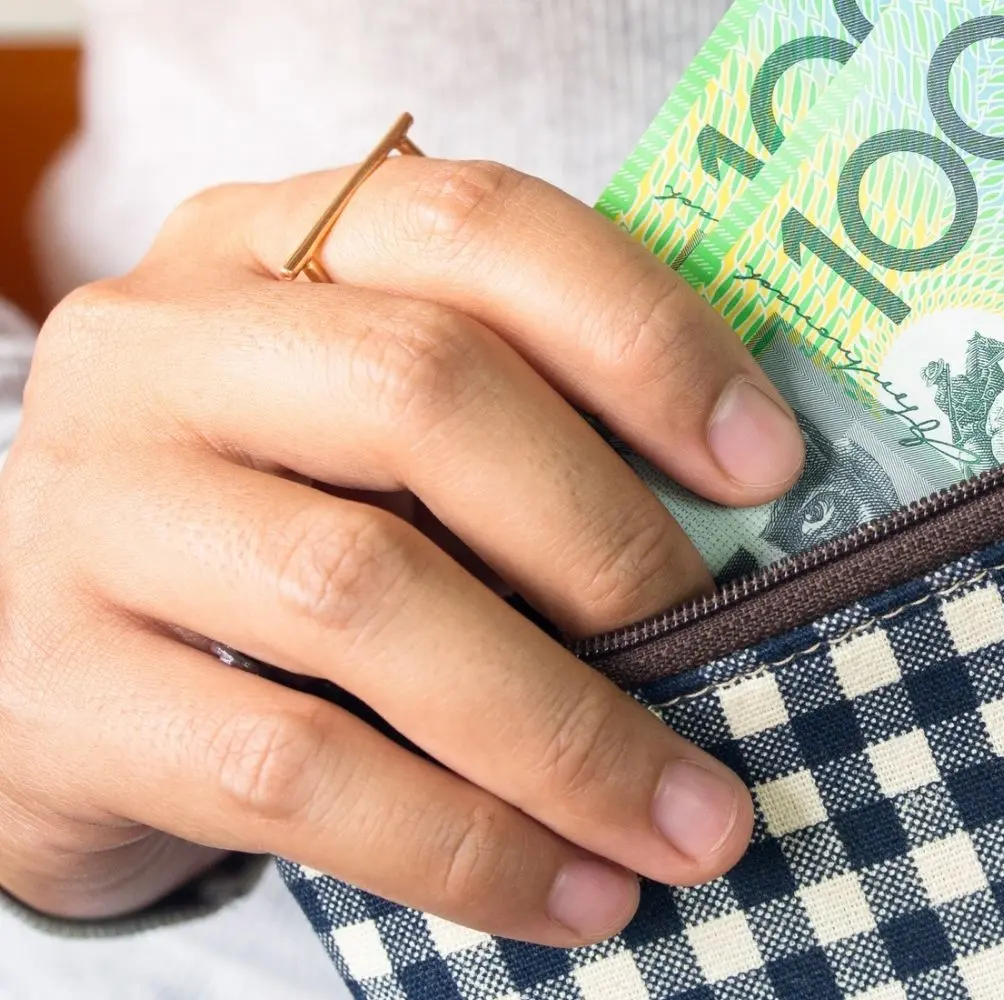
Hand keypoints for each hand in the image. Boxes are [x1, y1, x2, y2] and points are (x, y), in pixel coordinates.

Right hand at [0, 158, 806, 944]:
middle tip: (730, 648)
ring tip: (689, 821)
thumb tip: (751, 526)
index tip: (769, 460)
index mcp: (269, 247)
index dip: (642, 335)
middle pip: (426, 391)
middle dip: (610, 537)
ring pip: (365, 593)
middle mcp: (161, 346)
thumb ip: (518, 433)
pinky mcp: (59, 690)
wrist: (40, 673)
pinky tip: (570, 896)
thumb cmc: (270, 534)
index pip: (473, 226)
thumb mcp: (371, 444)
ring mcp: (91, 510)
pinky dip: (462, 843)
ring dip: (565, 729)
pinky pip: (293, 771)